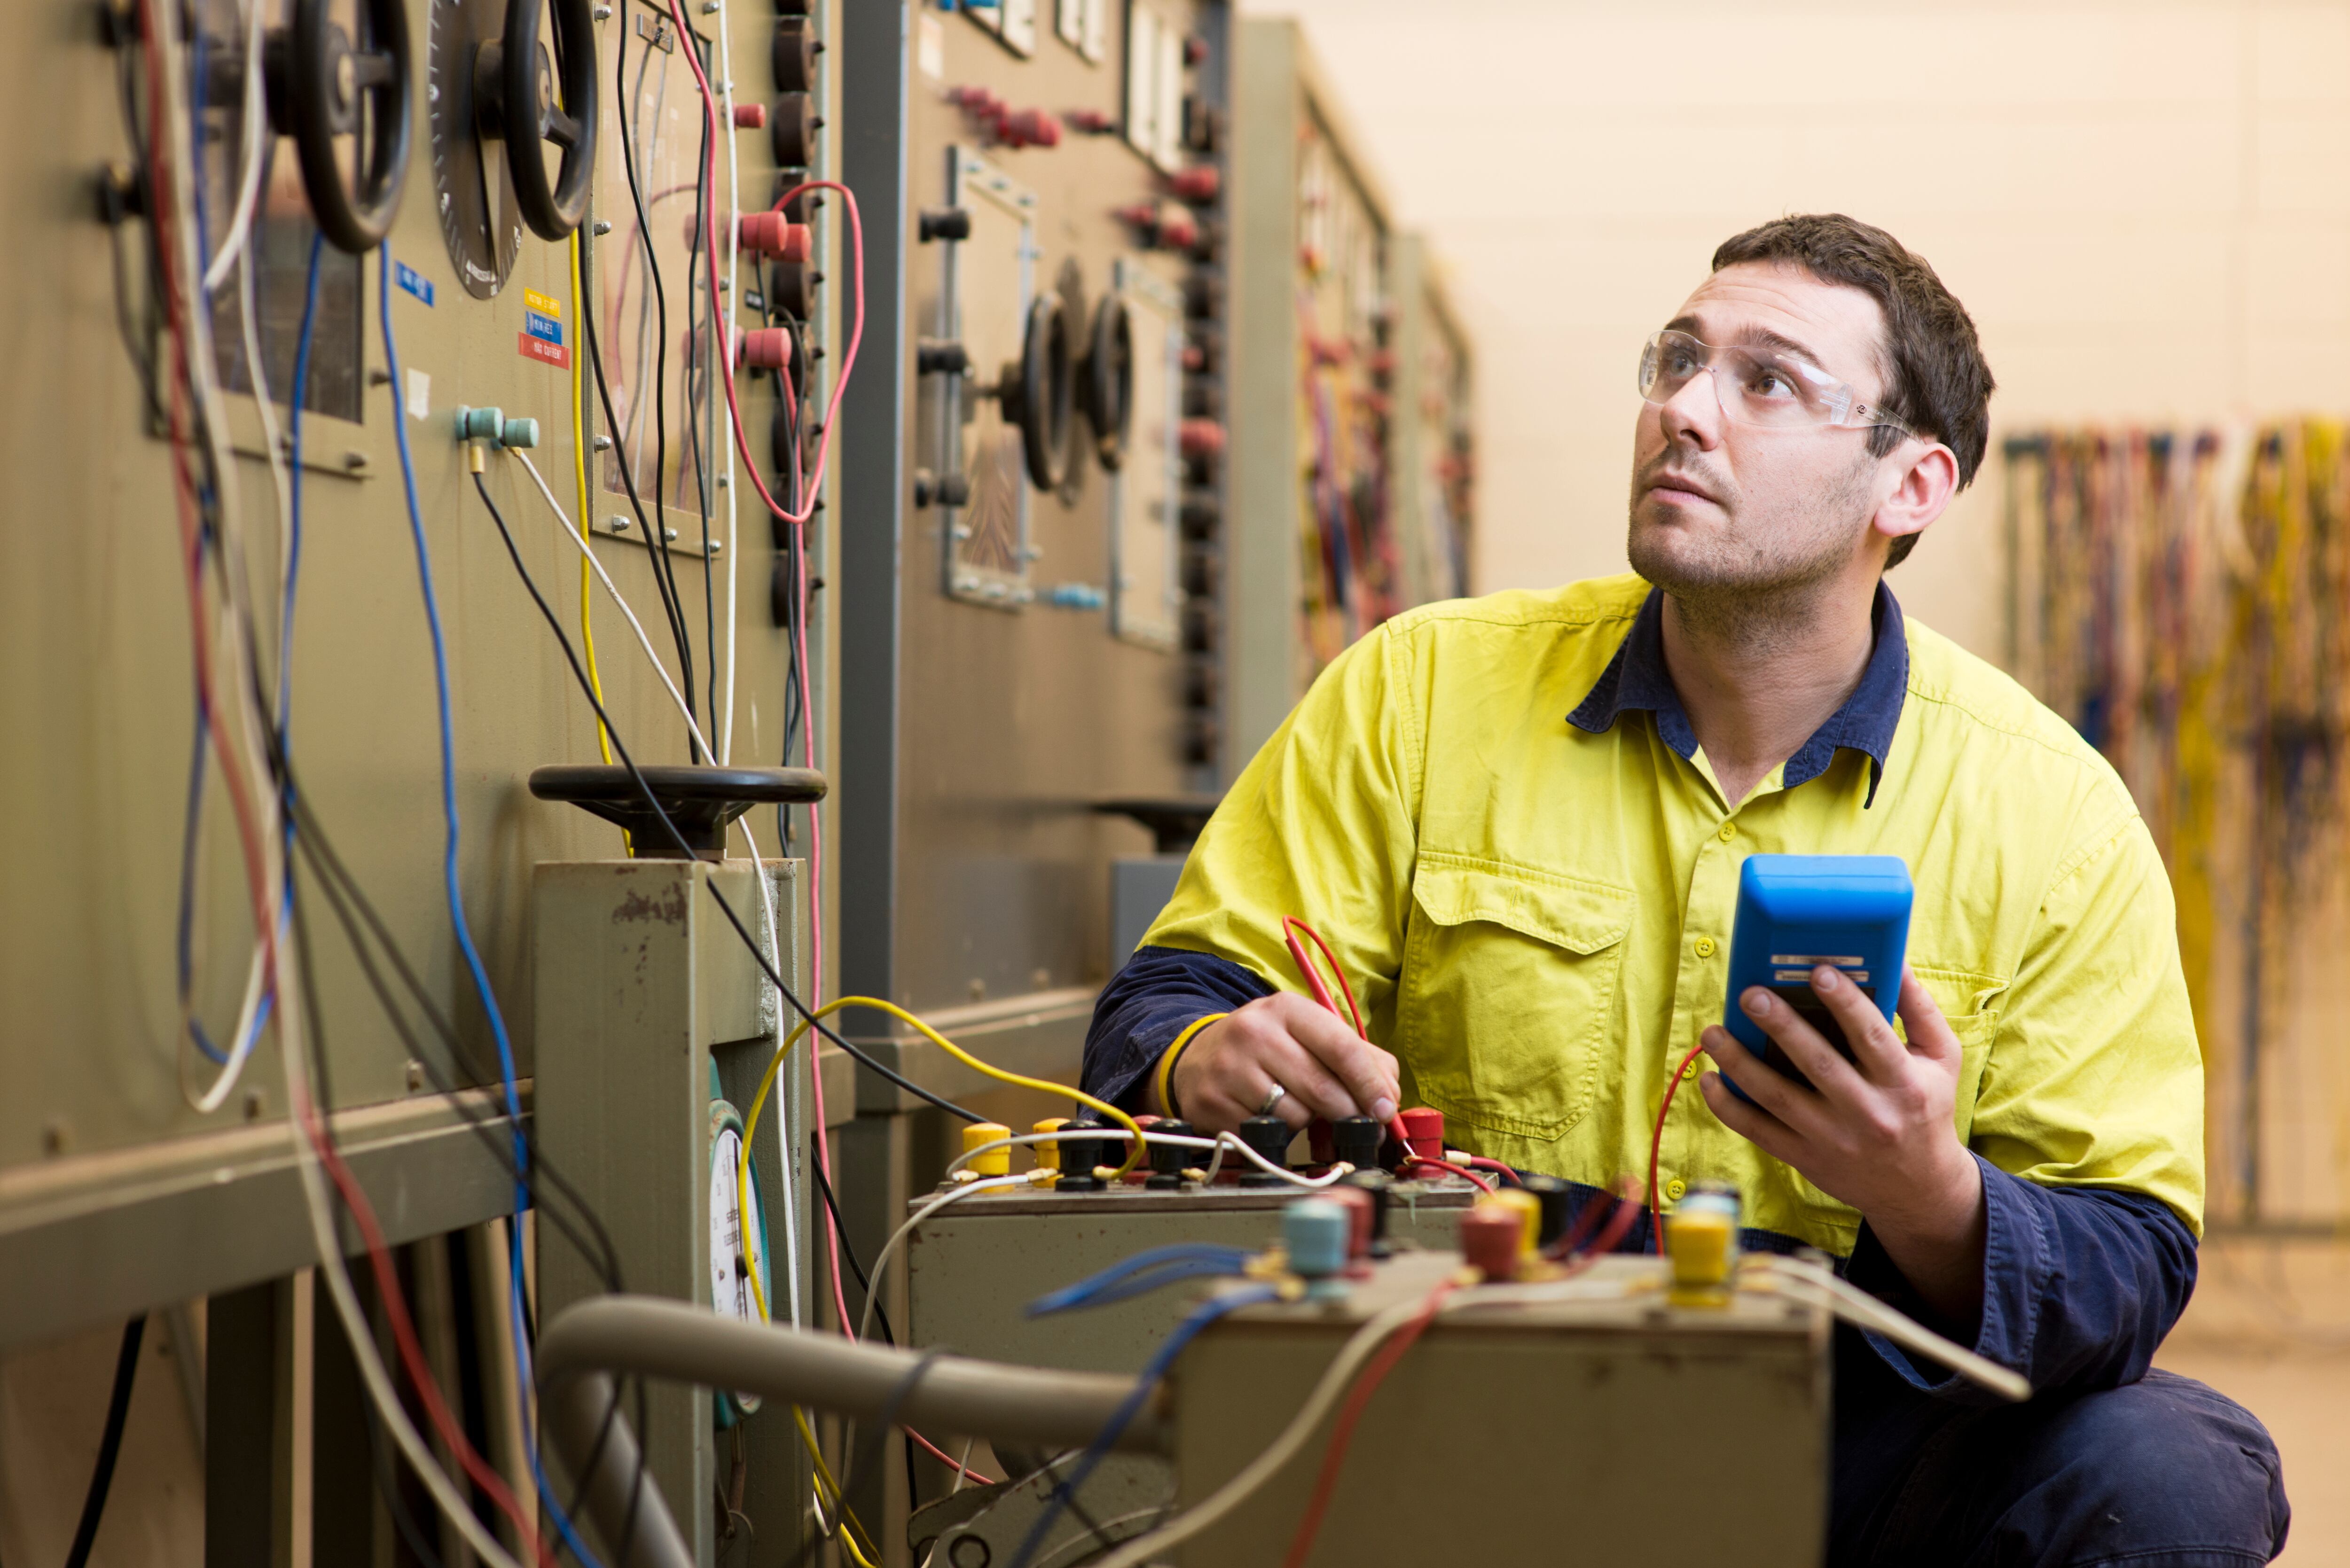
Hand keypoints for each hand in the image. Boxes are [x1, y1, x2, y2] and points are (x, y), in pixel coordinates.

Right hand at [1163, 993, 1401, 1135]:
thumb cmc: (1269, 1049)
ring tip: (1297, 1106)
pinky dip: (1278, 1133)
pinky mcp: (1213, 1103)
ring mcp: (1229, 1069)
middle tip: (1358, 1123)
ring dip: (1309, 1123)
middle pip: (1322, 1088)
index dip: (1370, 1083)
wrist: (1198, 1058)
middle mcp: (1255, 1033)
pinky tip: (1269, 1115)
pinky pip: (1266, 1133)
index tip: (1386, 1110)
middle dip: (1349, 1113)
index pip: (1341, 1047)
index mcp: (1287, 1009)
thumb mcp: (1309, 1035)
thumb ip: (1358, 1057)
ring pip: (1295, 1116)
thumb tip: (1389, 1095)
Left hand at [1697, 964, 1986, 1326]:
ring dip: (1740, 1063)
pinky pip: (1759, 1132)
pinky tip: (1709, 1079)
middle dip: (1782, 1027)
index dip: (1845, 1003)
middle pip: (1818, 1065)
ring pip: (1778, 1098)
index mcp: (1903, 1083)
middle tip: (1751, 994)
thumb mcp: (1940, 1059)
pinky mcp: (1805, 1158)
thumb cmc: (1926, 1107)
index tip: (1818, 971)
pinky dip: (1729, 1107)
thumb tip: (1895, 960)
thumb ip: (1918, 1009)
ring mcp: (1832, 1138)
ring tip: (1712, 1033)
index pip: (1872, 1037)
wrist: (1918, 1187)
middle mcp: (1867, 1113)